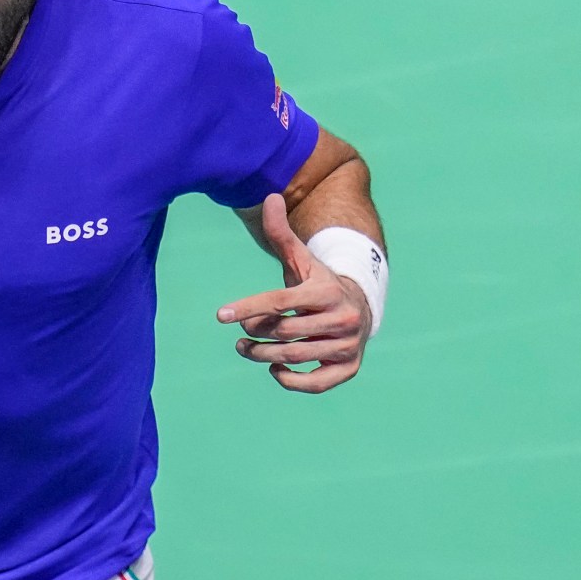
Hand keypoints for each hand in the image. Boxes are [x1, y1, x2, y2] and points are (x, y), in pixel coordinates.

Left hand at [217, 193, 371, 392]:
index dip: (248, 308)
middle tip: (240, 335)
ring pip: (294, 356)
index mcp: (327, 290)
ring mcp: (347, 345)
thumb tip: (269, 196)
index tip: (220, 316)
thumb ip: (283, 234)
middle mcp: (342, 318)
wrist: (360, 308)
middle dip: (255, 333)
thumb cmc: (320, 284)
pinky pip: (314, 383)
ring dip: (263, 356)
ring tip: (245, 349)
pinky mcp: (348, 368)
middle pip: (284, 331)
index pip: (280, 301)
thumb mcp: (303, 260)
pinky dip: (290, 380)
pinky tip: (275, 369)